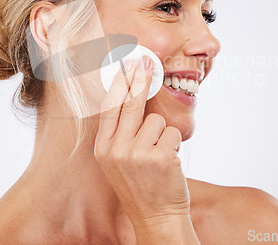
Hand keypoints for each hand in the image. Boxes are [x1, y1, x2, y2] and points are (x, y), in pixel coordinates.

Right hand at [94, 56, 190, 227]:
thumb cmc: (141, 186)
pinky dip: (174, 144)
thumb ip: (120, 133)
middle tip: (147, 60)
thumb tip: (130, 94)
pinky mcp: (160, 157)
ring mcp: (137, 154)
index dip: (119, 83)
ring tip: (159, 155)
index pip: (110, 107)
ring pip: (157, 120)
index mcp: (103, 149)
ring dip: (163, 134)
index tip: (125, 64)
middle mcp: (116, 150)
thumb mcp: (117, 161)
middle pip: (131, 103)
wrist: (156, 217)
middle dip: (140, 78)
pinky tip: (168, 163)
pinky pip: (173, 133)